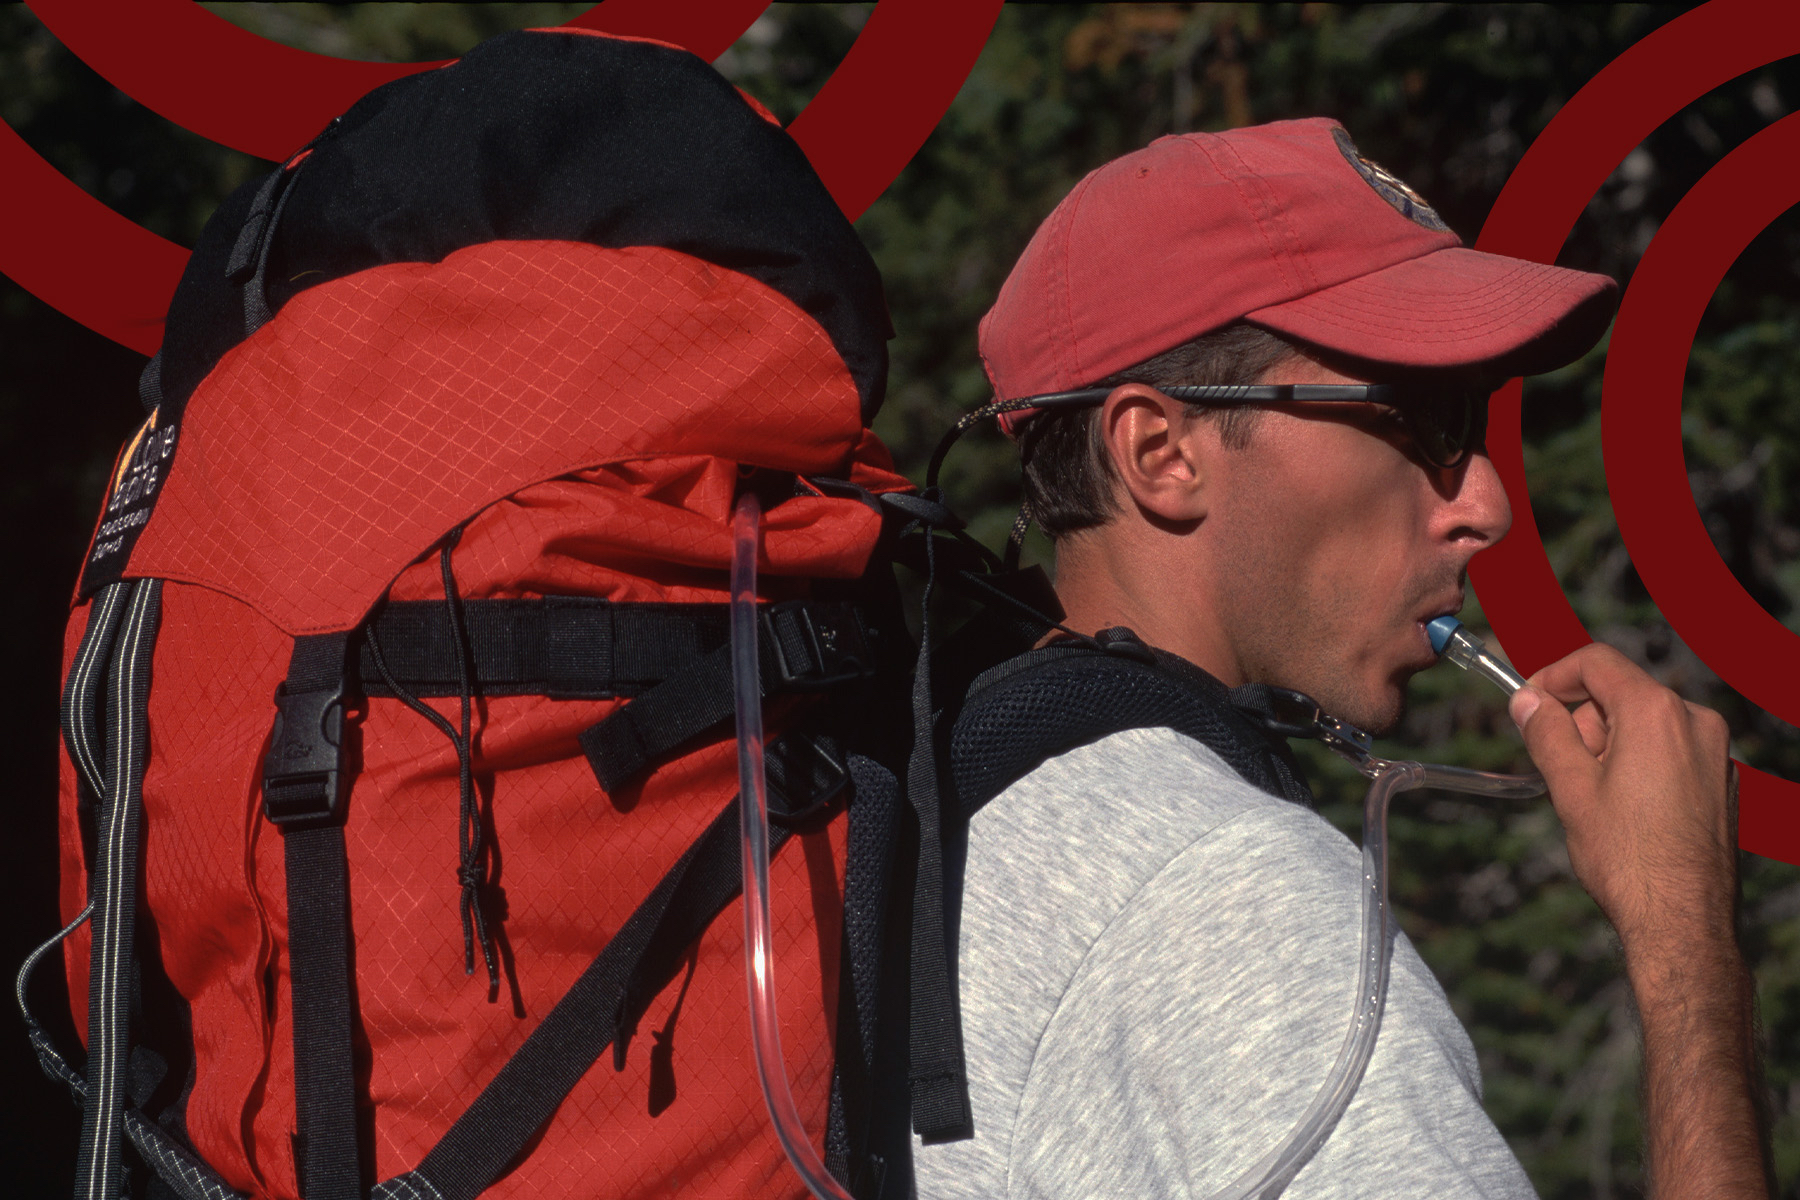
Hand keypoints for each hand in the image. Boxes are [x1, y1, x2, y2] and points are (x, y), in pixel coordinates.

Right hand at [1508, 642, 1735, 951]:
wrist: (1684, 920)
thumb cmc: (1628, 858)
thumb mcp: (1570, 788)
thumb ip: (1546, 732)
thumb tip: (1527, 700)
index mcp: (1656, 713)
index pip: (1597, 662)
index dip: (1554, 675)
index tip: (1529, 704)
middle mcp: (1695, 722)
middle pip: (1622, 694)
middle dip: (1584, 723)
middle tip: (1564, 771)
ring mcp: (1716, 752)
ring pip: (1646, 725)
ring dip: (1612, 747)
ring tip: (1598, 801)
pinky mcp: (1723, 782)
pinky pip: (1672, 751)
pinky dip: (1643, 766)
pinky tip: (1630, 813)